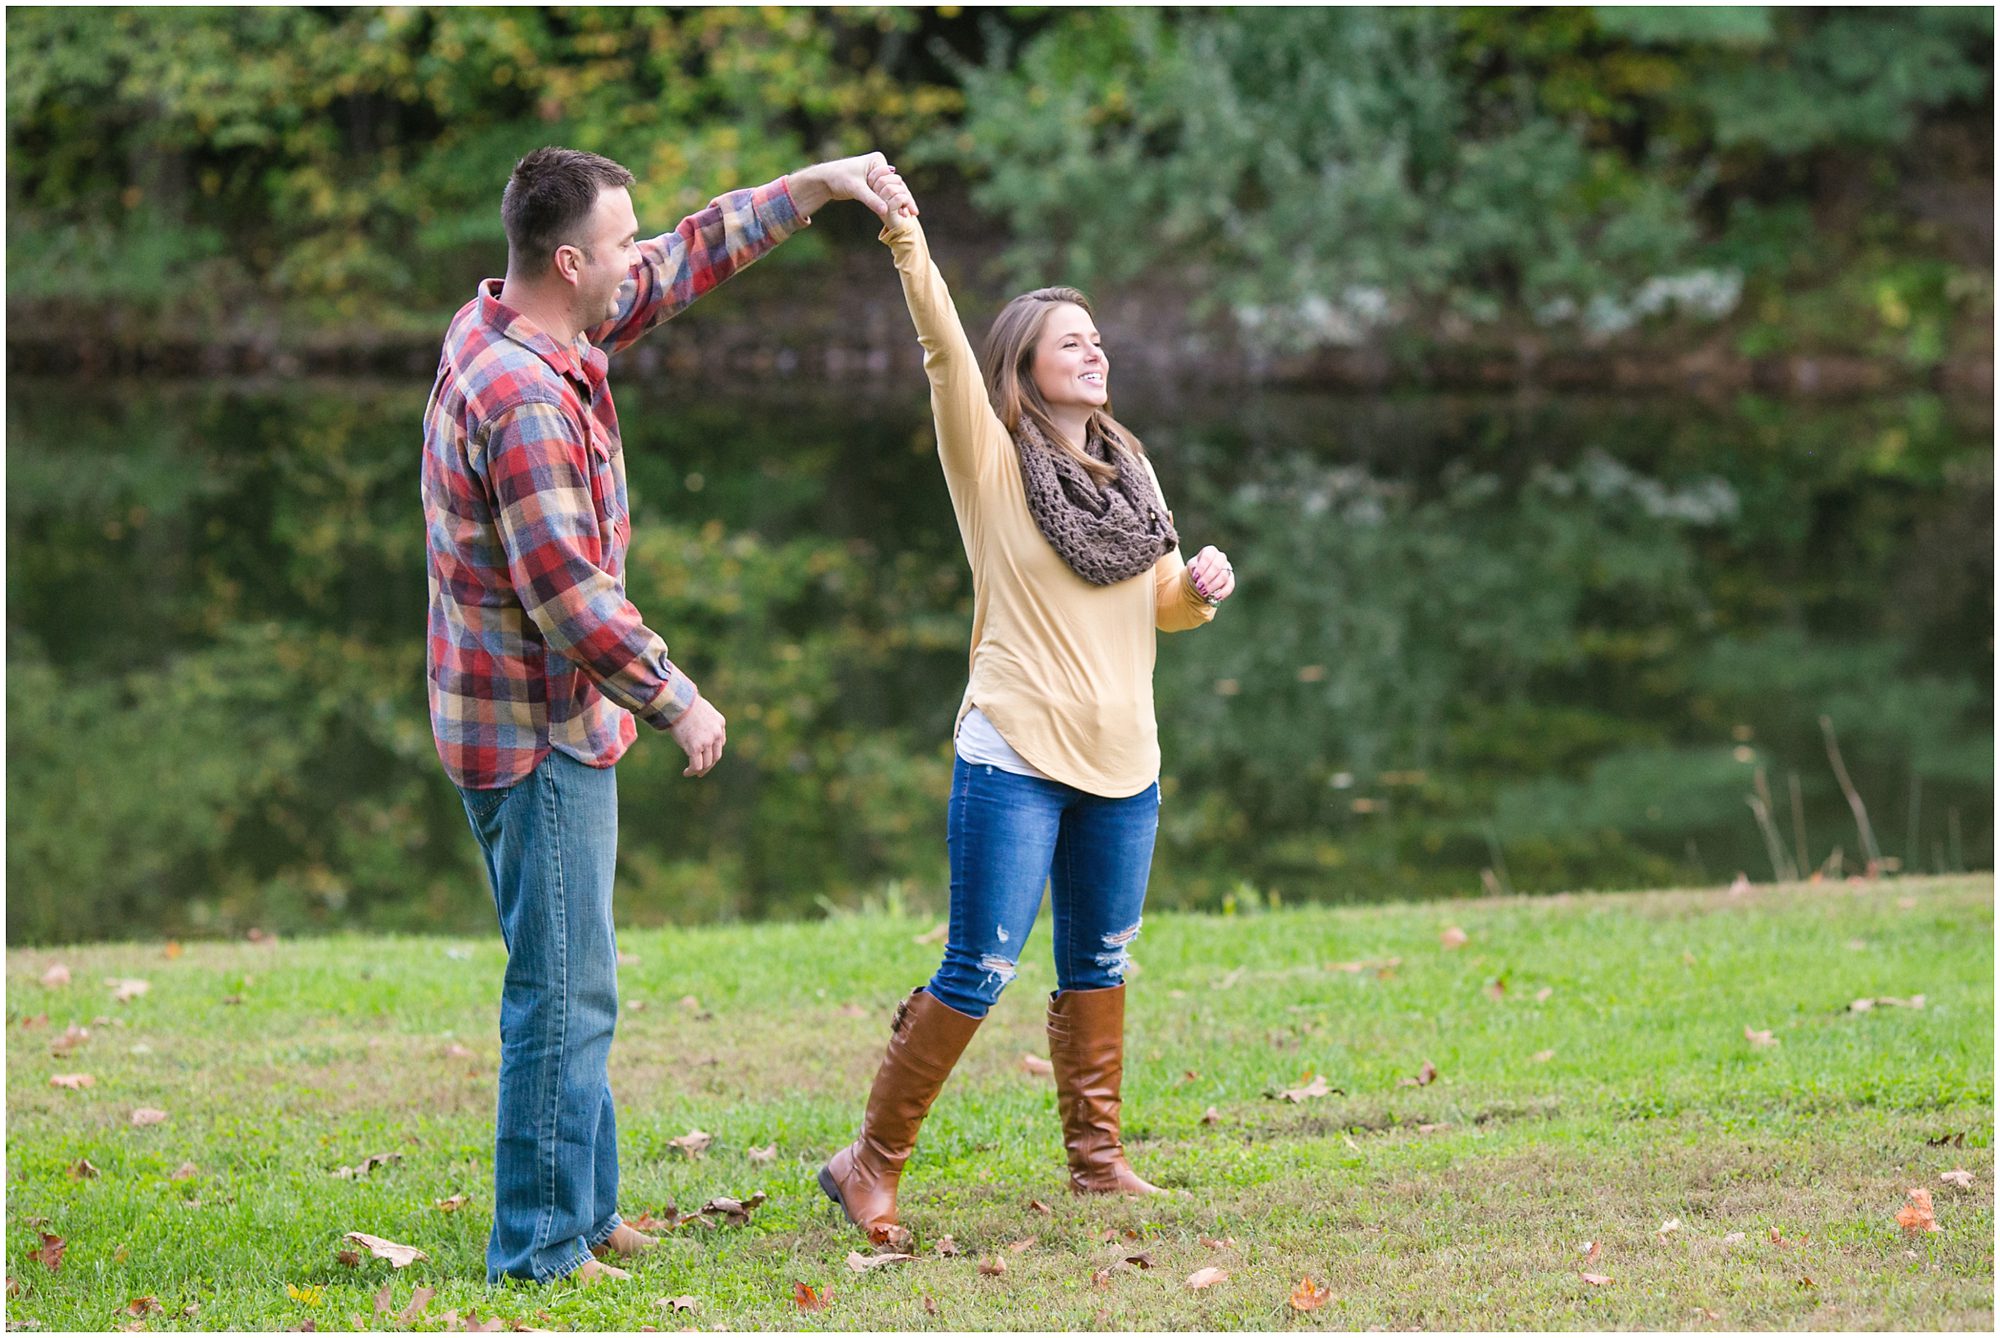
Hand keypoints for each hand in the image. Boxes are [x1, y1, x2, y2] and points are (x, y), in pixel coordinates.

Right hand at [668, 695, 726, 777]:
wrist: (677, 702)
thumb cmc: (684, 704)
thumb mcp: (701, 710)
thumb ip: (704, 722)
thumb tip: (696, 733)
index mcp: (720, 723)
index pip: (720, 743)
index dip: (712, 752)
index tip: (706, 758)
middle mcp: (716, 733)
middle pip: (716, 756)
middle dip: (709, 765)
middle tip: (701, 772)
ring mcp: (707, 741)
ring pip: (707, 763)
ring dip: (699, 770)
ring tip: (691, 772)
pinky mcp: (696, 747)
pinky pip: (697, 765)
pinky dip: (692, 771)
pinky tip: (686, 773)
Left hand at [789, 151, 915, 222]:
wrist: (825, 179)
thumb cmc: (838, 178)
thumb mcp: (856, 189)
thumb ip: (871, 200)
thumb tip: (885, 210)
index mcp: (878, 161)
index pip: (894, 180)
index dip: (903, 195)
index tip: (910, 209)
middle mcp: (879, 166)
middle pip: (895, 186)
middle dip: (904, 200)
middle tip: (914, 214)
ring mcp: (876, 175)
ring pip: (891, 192)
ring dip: (899, 203)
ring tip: (908, 217)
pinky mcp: (871, 184)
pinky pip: (884, 195)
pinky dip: (890, 204)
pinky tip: (899, 214)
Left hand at [1185, 546, 1234, 604]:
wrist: (1199, 581)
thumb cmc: (1195, 571)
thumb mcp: (1191, 567)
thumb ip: (1193, 567)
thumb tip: (1195, 570)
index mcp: (1210, 551)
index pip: (1208, 556)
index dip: (1202, 567)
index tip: (1195, 577)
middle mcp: (1221, 558)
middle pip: (1217, 566)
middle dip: (1207, 578)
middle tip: (1199, 586)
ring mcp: (1227, 568)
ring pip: (1223, 576)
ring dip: (1213, 586)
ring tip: (1203, 593)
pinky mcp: (1231, 579)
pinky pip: (1230, 585)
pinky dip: (1223, 592)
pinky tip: (1216, 597)